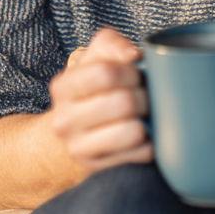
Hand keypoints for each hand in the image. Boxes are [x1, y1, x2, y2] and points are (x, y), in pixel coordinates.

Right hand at [48, 27, 152, 171]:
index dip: (130, 71)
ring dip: (149, 118)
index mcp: (64, 86)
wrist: (72, 129)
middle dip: (144, 94)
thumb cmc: (92, 86)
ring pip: (132, 131)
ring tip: (145, 112)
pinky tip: (143, 133)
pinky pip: (140, 153)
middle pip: (123, 103)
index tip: (136, 73)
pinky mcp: (97, 169)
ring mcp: (79, 147)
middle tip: (145, 93)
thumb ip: (112, 44)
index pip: (106, 73)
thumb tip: (133, 55)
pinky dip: (150, 141)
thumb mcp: (95, 56)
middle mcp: (64, 120)